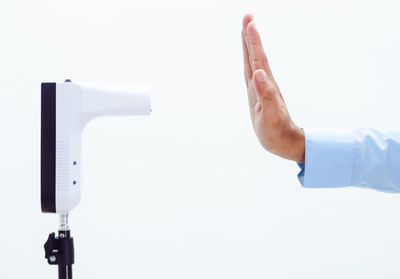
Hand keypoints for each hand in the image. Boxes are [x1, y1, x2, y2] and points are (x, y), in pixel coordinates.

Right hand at [242, 14, 304, 162]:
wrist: (284, 142)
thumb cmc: (276, 132)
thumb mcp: (271, 116)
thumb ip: (266, 94)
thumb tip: (258, 73)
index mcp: (265, 86)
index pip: (258, 59)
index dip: (253, 41)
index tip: (249, 23)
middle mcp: (263, 83)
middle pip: (256, 56)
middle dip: (250, 37)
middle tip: (247, 17)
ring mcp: (261, 88)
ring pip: (254, 62)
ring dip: (249, 46)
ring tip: (246, 31)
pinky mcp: (258, 94)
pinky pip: (252, 73)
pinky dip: (249, 61)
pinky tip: (248, 59)